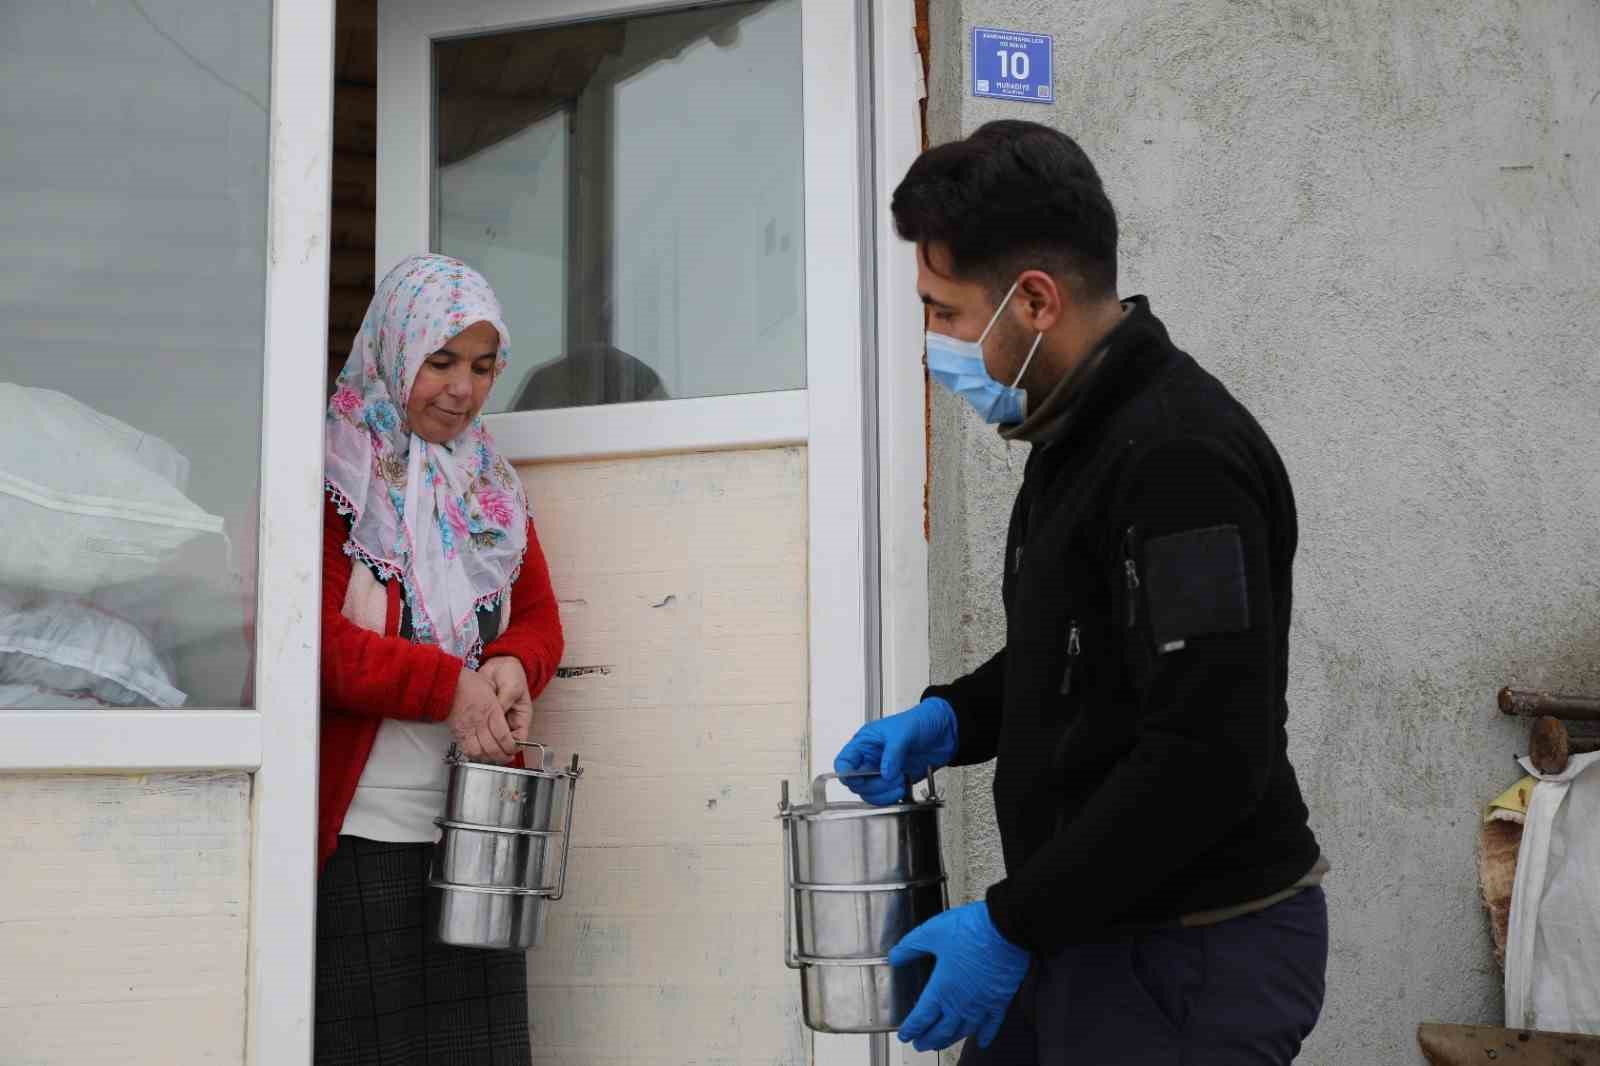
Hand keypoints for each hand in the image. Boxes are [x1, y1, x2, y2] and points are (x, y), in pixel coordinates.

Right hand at [446, 667, 517, 762]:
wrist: (447, 682)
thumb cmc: (469, 682)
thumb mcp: (492, 688)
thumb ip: (502, 701)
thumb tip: (510, 709)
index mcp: (491, 710)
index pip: (503, 736)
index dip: (511, 746)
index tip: (514, 748)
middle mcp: (479, 722)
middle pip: (493, 748)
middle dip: (503, 756)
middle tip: (508, 757)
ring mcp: (467, 729)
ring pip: (480, 753)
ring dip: (489, 759)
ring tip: (496, 758)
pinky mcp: (457, 732)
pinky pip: (466, 750)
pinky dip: (475, 756)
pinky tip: (481, 755)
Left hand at [478, 655, 532, 742]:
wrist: (498, 663)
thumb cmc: (511, 674)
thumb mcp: (511, 688)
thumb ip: (504, 703)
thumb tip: (496, 717)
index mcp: (521, 717)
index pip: (520, 739)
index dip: (511, 747)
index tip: (502, 748)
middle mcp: (509, 722)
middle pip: (505, 744)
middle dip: (497, 749)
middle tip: (486, 751)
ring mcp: (497, 720)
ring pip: (492, 739)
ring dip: (485, 743)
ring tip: (477, 745)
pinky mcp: (485, 717)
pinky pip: (481, 730)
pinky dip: (476, 734)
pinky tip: (470, 735)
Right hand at [833, 697, 958, 804]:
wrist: (945, 730)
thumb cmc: (921, 721)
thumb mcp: (904, 732)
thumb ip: (892, 754)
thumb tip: (885, 773)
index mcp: (865, 742)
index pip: (844, 762)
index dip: (847, 773)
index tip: (860, 779)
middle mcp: (871, 758)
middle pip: (857, 782)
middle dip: (873, 785)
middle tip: (890, 779)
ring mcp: (884, 771)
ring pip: (871, 793)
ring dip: (884, 793)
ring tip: (899, 783)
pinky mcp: (896, 781)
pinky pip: (887, 796)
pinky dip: (893, 797)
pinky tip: (903, 788)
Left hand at [888, 901, 1030, 1051]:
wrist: (1005, 927)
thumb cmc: (970, 929)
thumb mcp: (931, 933)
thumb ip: (910, 947)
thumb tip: (894, 957)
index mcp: (941, 988)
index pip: (921, 1017)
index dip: (911, 1028)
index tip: (905, 1034)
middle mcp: (961, 1003)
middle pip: (941, 1030)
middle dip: (928, 1039)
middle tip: (919, 1045)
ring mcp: (982, 1004)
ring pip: (963, 1031)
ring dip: (950, 1040)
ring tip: (941, 1044)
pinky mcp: (1000, 1000)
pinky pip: (992, 1025)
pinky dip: (985, 1035)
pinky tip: (981, 1041)